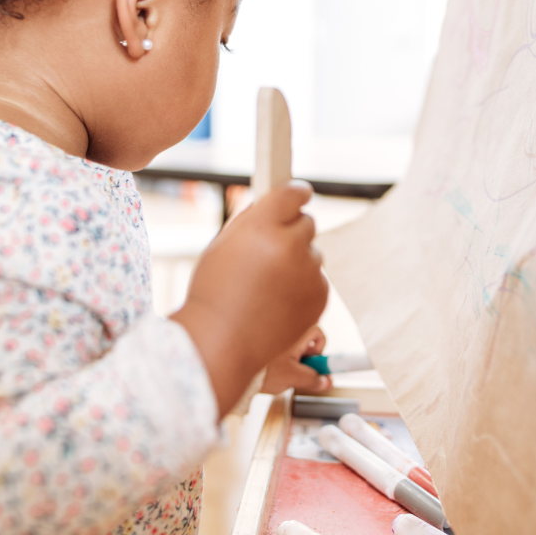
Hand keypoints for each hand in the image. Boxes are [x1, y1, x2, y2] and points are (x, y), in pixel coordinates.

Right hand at [171, 182, 328, 416]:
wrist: (222, 342)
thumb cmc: (215, 293)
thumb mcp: (222, 245)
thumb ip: (251, 220)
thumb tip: (272, 205)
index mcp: (262, 226)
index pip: (293, 193)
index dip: (295, 193)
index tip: (298, 194)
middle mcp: (290, 245)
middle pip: (307, 222)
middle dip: (291, 232)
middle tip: (269, 252)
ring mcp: (308, 272)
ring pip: (312, 253)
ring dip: (297, 262)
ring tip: (266, 286)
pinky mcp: (320, 295)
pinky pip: (316, 280)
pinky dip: (302, 287)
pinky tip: (277, 301)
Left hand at [261, 326, 332, 393]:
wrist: (231, 367)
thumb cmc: (263, 369)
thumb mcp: (293, 377)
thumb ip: (313, 379)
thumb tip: (327, 381)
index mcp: (297, 329)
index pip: (319, 335)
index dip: (319, 352)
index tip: (312, 365)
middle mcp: (285, 324)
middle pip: (303, 340)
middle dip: (301, 358)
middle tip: (293, 371)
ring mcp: (270, 328)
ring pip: (288, 344)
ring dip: (287, 359)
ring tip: (274, 372)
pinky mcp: (258, 335)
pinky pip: (274, 345)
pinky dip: (273, 356)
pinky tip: (264, 367)